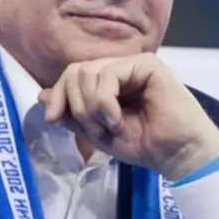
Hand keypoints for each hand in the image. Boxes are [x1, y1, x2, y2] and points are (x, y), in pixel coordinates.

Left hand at [38, 54, 218, 180]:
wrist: (177, 154)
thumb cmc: (143, 145)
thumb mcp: (97, 132)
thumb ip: (72, 114)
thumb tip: (41, 95)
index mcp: (108, 83)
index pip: (71, 76)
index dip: (57, 94)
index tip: (53, 118)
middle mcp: (119, 69)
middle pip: (75, 71)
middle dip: (76, 104)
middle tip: (95, 129)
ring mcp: (133, 64)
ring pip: (88, 72)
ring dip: (91, 107)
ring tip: (110, 127)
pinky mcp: (146, 64)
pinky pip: (109, 74)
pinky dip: (105, 102)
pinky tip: (117, 120)